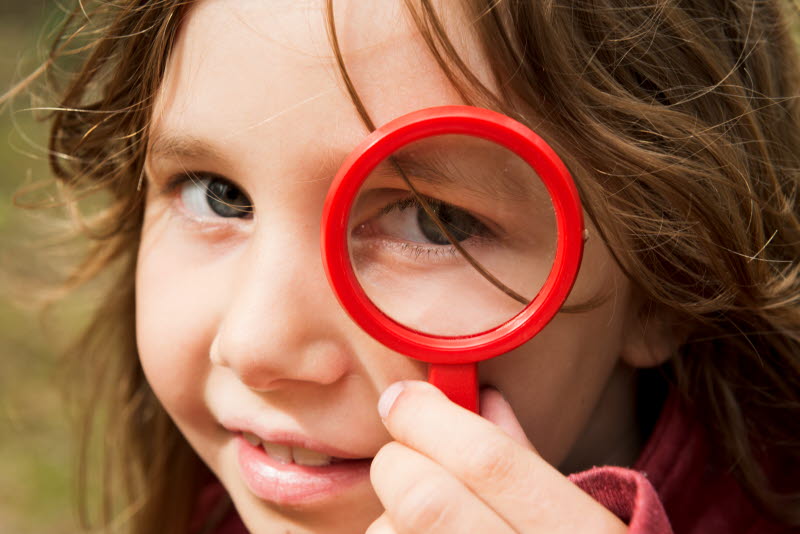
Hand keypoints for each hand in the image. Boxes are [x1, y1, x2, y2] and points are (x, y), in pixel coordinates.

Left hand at [367, 380, 628, 533]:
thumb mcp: (580, 523)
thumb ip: (526, 464)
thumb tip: (479, 398)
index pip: (489, 462)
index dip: (431, 419)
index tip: (400, 399)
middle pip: (425, 501)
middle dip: (398, 465)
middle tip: (403, 461)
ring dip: (388, 524)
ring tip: (423, 528)